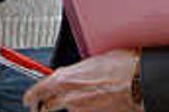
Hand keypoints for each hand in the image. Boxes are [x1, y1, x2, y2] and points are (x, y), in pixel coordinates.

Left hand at [23, 49, 141, 111]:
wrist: (140, 82)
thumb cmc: (122, 67)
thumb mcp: (93, 62)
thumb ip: (77, 72)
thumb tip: (72, 75)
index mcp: (65, 79)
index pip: (37, 91)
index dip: (31, 96)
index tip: (29, 99)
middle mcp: (69, 97)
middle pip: (46, 107)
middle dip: (44, 107)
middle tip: (43, 107)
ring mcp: (80, 110)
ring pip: (69, 110)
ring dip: (71, 107)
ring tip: (85, 99)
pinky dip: (87, 110)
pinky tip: (97, 104)